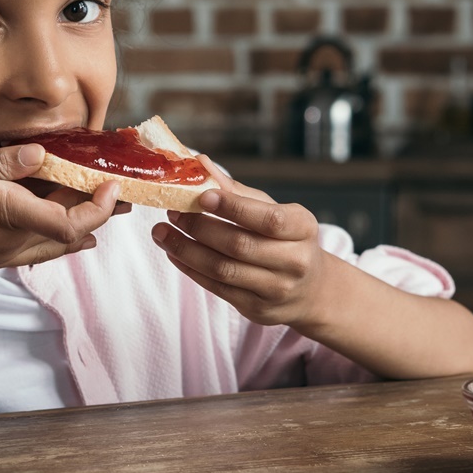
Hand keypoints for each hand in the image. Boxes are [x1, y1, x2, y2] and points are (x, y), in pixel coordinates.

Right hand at [0, 144, 123, 290]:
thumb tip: (40, 155)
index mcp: (7, 214)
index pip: (72, 219)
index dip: (100, 205)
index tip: (113, 183)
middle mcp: (11, 241)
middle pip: (73, 234)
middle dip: (102, 213)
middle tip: (122, 190)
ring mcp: (0, 255)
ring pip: (56, 245)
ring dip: (82, 224)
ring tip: (100, 204)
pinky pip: (37, 248)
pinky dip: (58, 235)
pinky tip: (63, 228)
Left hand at [151, 158, 331, 327]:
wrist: (309, 289)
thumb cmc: (285, 240)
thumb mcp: (272, 211)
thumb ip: (237, 192)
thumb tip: (201, 164)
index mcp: (302, 228)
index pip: (268, 218)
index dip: (233, 207)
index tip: (202, 196)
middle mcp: (295, 261)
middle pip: (239, 245)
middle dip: (199, 227)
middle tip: (173, 212)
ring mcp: (276, 289)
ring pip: (223, 269)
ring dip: (186, 249)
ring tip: (162, 232)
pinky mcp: (256, 308)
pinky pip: (217, 288)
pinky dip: (190, 268)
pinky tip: (174, 252)